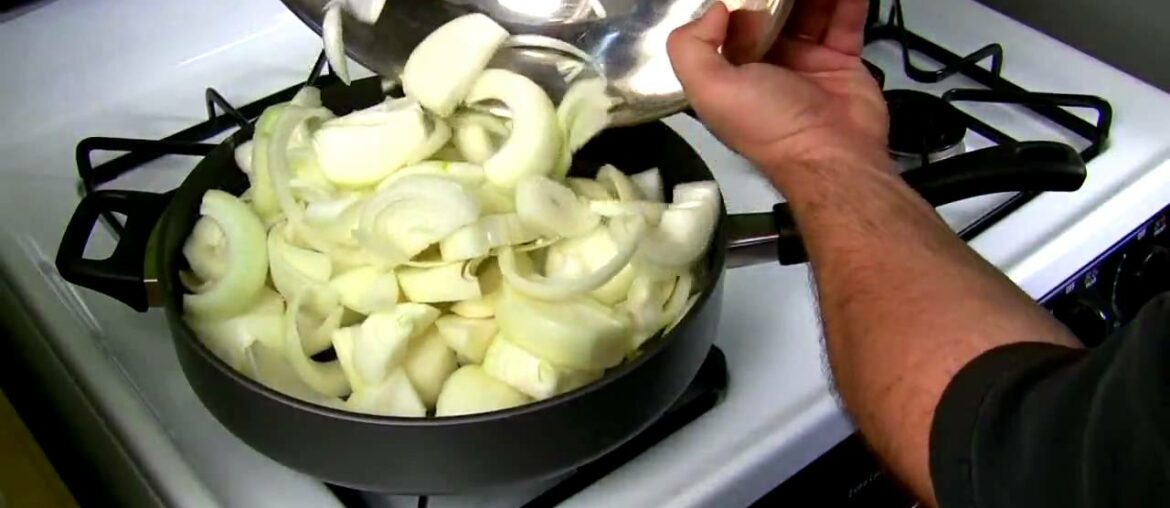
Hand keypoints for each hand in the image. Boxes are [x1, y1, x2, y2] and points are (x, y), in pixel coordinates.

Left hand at [667, 0, 888, 175]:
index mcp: (732, 73)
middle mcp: (767, 65)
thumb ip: (692, 47)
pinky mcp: (842, 60)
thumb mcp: (710, 90)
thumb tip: (714, 9)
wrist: (831, 155)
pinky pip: (843, 20)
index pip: (727, 26)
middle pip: (769, 13)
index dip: (733, 3)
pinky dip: (846, 0)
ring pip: (807, 11)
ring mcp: (806, 61)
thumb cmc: (767, 122)